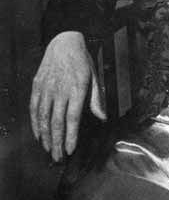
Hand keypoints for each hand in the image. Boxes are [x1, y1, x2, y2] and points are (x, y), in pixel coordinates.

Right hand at [30, 31, 105, 161]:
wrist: (64, 41)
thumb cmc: (82, 61)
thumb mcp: (95, 77)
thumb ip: (97, 99)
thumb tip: (103, 118)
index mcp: (77, 89)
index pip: (72, 118)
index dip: (71, 136)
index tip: (71, 150)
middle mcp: (60, 90)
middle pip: (56, 122)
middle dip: (57, 142)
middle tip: (58, 158)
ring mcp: (46, 88)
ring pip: (43, 117)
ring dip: (45, 136)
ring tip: (49, 150)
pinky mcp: (37, 85)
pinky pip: (34, 108)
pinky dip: (35, 123)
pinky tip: (38, 135)